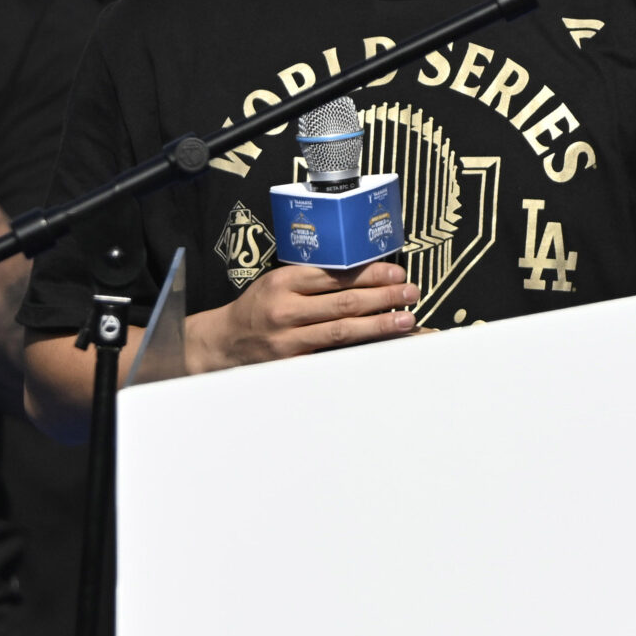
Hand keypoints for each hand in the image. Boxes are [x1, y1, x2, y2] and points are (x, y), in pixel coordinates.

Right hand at [183, 260, 421, 371]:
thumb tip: (363, 275)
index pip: (335, 275)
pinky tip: (380, 346)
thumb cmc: (258, 308)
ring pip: (342, 331)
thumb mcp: (278, 282)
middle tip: (412, 293)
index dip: (370, 274)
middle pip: (344, 302)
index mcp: (284, 281)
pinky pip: (331, 355)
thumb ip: (313, 279)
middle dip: (384, 296)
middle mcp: (286, 309)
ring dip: (379, 324)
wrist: (223, 343)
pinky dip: (359, 350)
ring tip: (406, 319)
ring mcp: (288, 339)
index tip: (397, 272)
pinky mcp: (292, 363)